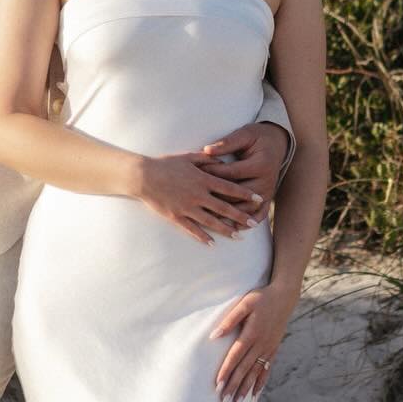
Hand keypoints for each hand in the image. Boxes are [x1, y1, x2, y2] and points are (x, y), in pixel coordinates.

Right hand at [133, 152, 266, 245]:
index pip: (229, 188)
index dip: (245, 194)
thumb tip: (222, 160)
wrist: (143, 176)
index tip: (259, 199)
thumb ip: (207, 159)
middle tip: (253, 223)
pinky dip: (202, 237)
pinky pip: (192, 229)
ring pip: (211, 221)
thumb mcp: (188, 157)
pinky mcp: (176, 216)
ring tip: (238, 236)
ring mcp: (187, 207)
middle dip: (240, 216)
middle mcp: (198, 195)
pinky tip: (212, 244)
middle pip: (224, 207)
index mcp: (203, 179)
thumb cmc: (166, 163)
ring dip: (225, 229)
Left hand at [195, 122, 287, 226]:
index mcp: (260, 164)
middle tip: (197, 201)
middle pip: (238, 194)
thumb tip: (206, 150)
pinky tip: (235, 228)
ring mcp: (268, 191)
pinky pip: (259, 214)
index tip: (196, 175)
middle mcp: (266, 181)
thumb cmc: (258, 137)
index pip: (231, 173)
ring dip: (230, 215)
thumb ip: (227, 143)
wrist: (278, 143)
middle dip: (218, 197)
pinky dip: (248, 222)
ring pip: (246, 207)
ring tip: (212, 220)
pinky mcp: (268, 198)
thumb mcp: (244, 134)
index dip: (213, 174)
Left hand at [209, 283, 296, 401]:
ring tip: (237, 401)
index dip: (227, 371)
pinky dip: (260, 381)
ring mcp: (268, 348)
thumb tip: (214, 335)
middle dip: (234, 385)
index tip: (218, 385)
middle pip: (244, 369)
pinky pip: (266, 369)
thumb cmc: (261, 298)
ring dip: (246, 387)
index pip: (236, 357)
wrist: (285, 297)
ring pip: (255, 372)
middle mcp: (261, 344)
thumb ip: (230, 320)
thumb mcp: (244, 304)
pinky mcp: (273, 348)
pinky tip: (255, 392)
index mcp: (251, 334)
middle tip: (224, 400)